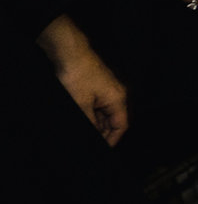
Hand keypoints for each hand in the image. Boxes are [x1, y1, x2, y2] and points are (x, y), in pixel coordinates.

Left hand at [35, 17, 127, 144]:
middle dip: (102, 133)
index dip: (112, 140)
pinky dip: (91, 115)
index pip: (121, 126)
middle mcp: (116, 94)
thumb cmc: (78, 75)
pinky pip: (97, 106)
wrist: (70, 53)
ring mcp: (106, 89)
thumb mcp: (82, 105)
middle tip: (90, 142)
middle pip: (113, 120)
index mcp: (117, 99)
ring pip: (104, 113)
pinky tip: (82, 118)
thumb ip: (90, 123)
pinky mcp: (96, 86)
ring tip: (85, 130)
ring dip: (95, 124)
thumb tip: (95, 135)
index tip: (102, 149)